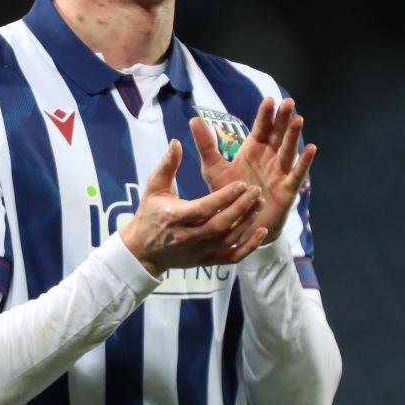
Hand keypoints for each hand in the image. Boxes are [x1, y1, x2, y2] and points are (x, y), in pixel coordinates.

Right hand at [119, 139, 267, 277]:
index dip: (224, 197)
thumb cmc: (149, 215)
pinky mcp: (205, 262)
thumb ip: (167, 165)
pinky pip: (231, 257)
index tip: (241, 184)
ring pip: (228, 240)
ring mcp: (198, 252)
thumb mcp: (154, 188)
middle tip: (256, 191)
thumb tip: (176, 142)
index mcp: (175, 217)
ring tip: (260, 203)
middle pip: (220, 225)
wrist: (142, 252)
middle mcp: (188, 237)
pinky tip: (262, 231)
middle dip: (241, 208)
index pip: (204, 208)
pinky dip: (249, 247)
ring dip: (247, 223)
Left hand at [189, 97, 315, 244]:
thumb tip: (194, 119)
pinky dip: (304, 162)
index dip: (265, 115)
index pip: (260, 129)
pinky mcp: (287, 189)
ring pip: (287, 150)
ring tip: (298, 119)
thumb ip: (206, 145)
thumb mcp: (213, 169)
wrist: (239, 225)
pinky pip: (296, 174)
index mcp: (252, 150)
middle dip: (282, 119)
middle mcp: (268, 158)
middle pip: (277, 135)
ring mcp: (279, 172)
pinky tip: (311, 148)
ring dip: (293, 136)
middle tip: (288, 103)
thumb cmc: (229, 195)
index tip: (269, 100)